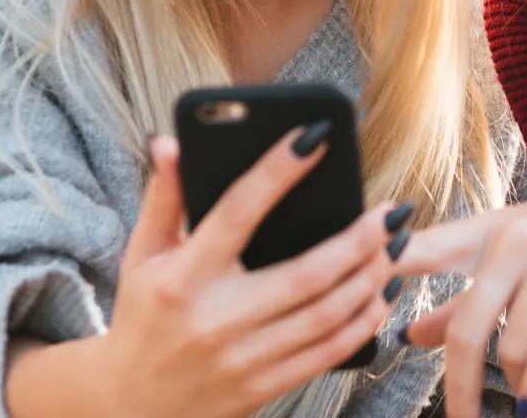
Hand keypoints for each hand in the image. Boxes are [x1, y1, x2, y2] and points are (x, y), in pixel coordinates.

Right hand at [85, 128, 408, 416]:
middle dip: (359, 240)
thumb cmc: (142, 317)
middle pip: (305, 274)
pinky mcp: (261, 388)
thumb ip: (164, 199)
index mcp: (181, 278)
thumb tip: (170, 142)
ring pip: (326, 315)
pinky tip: (383, 294)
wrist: (129, 404)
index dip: (277, 171)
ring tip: (397, 246)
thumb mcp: (141, 256)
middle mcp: (215, 319)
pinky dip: (363, 322)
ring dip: (371, 279)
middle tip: (392, 212)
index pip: (236, 212)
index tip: (316, 136)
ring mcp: (241, 360)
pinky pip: (327, 354)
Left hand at [396, 184, 526, 416]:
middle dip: (459, 387)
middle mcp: (517, 239)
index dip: (389, 265)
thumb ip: (461, 300)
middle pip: (469, 327)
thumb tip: (410, 336)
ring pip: (515, 343)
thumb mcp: (509, 261)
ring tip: (519, 402)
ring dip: (513, 386)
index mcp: (486, 232)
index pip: (426, 248)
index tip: (360, 291)